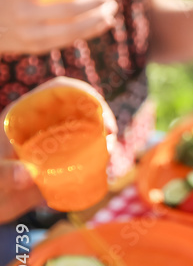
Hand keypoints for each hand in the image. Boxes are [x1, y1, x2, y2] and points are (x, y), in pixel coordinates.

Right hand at [0, 0, 118, 54]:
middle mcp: (22, 14)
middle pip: (68, 9)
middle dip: (97, 0)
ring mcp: (29, 34)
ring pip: (73, 28)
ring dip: (99, 18)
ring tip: (113, 6)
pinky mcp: (36, 48)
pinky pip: (70, 40)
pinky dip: (91, 31)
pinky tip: (106, 22)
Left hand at [0, 77, 116, 221]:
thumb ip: (5, 174)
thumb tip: (27, 175)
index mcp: (26, 115)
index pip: (60, 90)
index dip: (83, 94)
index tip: (98, 111)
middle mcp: (44, 126)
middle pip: (81, 108)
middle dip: (101, 116)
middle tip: (110, 136)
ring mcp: (55, 145)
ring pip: (88, 131)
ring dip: (104, 139)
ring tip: (107, 154)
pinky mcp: (63, 165)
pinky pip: (88, 156)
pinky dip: (99, 159)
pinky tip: (102, 169)